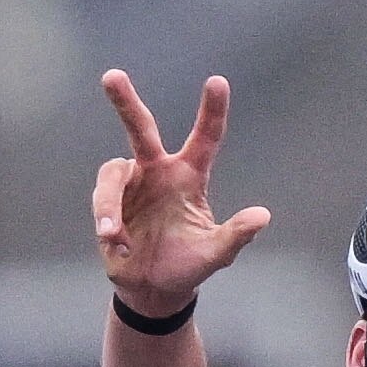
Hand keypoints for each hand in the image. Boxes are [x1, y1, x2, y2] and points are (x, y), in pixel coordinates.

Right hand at [92, 70, 271, 315]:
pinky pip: (103, 200)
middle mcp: (158, 171)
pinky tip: (116, 245)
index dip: (212, 111)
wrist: (153, 290)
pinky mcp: (109, 201)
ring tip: (113, 236)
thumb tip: (263, 216)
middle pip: (141, 129)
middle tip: (112, 75)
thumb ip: (236, 234)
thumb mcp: (216, 254)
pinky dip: (107, 221)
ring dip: (109, 205)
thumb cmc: (187, 266)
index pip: (205, 138)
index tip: (218, 81)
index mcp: (189, 177)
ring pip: (112, 174)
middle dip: (126, 103)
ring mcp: (131, 184)